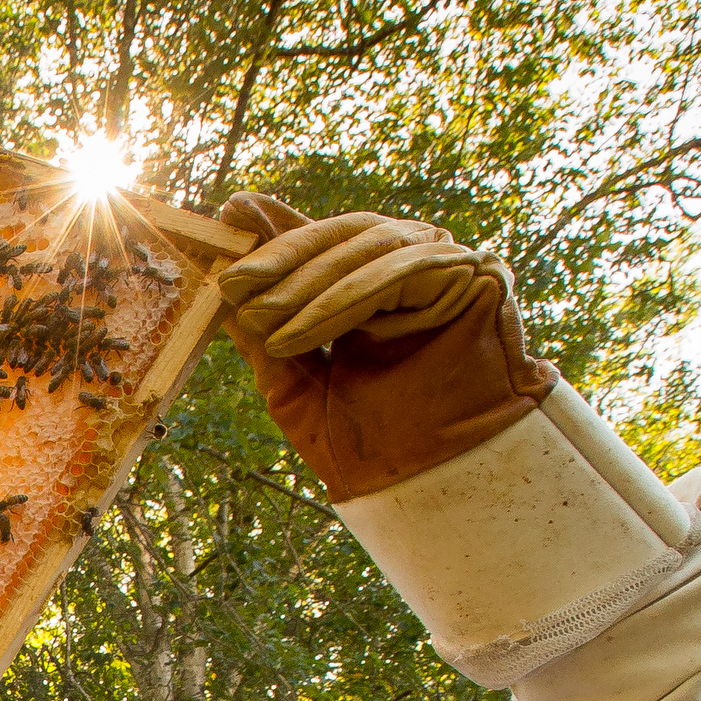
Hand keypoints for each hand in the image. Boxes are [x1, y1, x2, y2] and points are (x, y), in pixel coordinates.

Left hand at [213, 196, 550, 503]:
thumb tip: (221, 287)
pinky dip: (346, 298)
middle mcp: (418, 262)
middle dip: (284, 258)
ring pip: (369, 250)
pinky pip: (403, 271)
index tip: (229, 213)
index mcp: (379, 280)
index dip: (276, 234)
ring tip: (259, 318)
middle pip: (345, 236)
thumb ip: (263, 335)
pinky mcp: (479, 276)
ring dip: (307, 286)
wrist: (425, 486)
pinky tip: (301, 331)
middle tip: (231, 281)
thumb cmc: (367, 442)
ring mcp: (452, 265)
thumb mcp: (294, 382)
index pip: (325, 241)